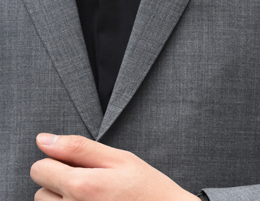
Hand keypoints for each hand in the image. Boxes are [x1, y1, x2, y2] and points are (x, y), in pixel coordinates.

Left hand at [30, 133, 198, 200]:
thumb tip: (42, 139)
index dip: (57, 160)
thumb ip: (78, 148)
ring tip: (93, 196)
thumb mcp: (119, 159)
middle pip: (40, 191)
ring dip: (62, 199)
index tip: (80, 163)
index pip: (39, 168)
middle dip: (59, 182)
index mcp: (81, 186)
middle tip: (91, 181)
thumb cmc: (145, 187)